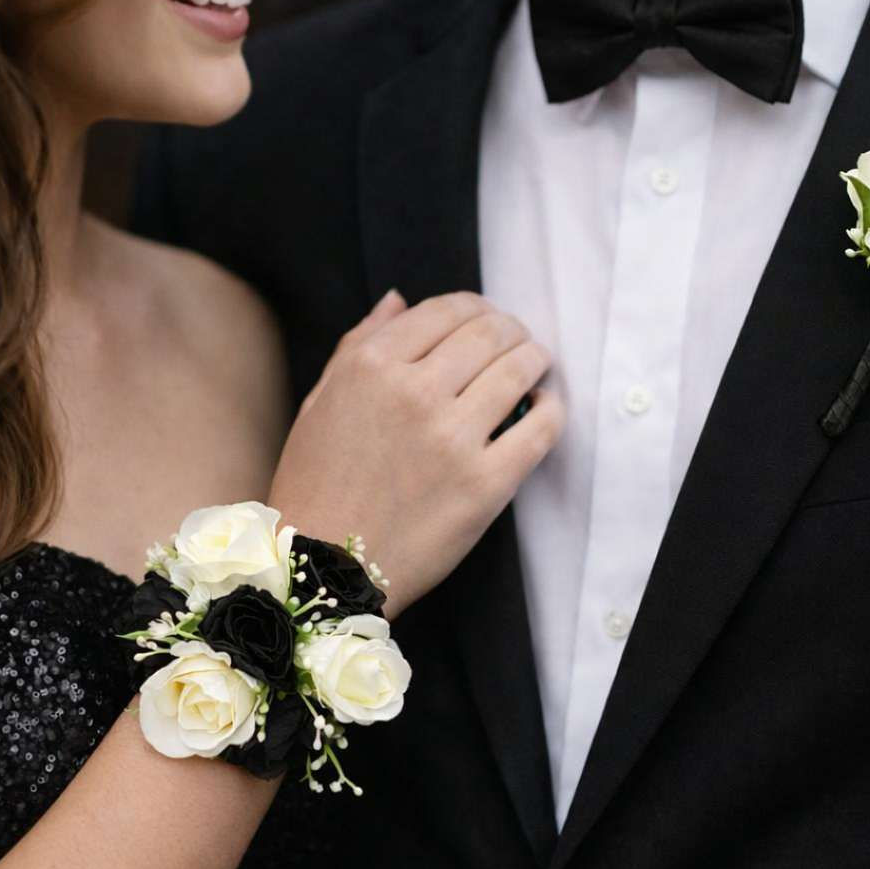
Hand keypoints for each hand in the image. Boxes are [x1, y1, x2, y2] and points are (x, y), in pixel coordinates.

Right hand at [269, 291, 563, 617]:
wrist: (324, 567)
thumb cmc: (317, 485)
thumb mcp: (320, 401)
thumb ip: (359, 344)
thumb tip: (399, 301)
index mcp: (370, 366)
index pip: (447, 310)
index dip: (477, 308)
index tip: (487, 321)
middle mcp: (413, 392)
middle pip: (490, 332)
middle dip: (512, 329)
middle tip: (519, 341)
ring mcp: (452, 439)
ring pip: (520, 369)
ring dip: (536, 360)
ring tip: (537, 367)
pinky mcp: (485, 484)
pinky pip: (541, 428)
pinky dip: (552, 409)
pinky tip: (545, 407)